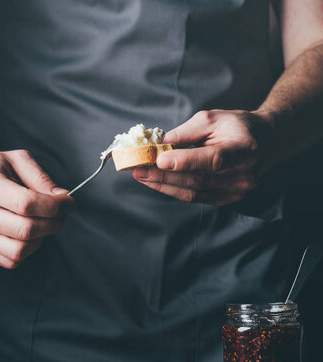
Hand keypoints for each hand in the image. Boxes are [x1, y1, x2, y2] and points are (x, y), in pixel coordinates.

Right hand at [0, 149, 73, 267]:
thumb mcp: (15, 159)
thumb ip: (41, 177)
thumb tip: (63, 199)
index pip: (27, 203)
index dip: (55, 206)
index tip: (69, 202)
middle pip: (26, 230)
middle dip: (54, 223)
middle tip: (60, 213)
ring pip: (20, 250)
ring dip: (41, 238)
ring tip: (43, 223)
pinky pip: (12, 261)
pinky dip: (28, 250)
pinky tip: (28, 234)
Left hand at [132, 110, 270, 205]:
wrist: (265, 142)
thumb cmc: (237, 126)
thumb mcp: (213, 119)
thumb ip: (186, 132)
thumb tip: (158, 145)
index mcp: (245, 150)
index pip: (213, 159)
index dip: (185, 161)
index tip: (159, 159)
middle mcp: (244, 176)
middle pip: (199, 180)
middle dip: (164, 176)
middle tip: (138, 169)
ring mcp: (236, 192)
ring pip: (194, 193)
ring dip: (164, 186)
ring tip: (141, 176)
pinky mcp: (227, 200)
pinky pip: (196, 198)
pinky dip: (174, 190)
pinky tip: (157, 182)